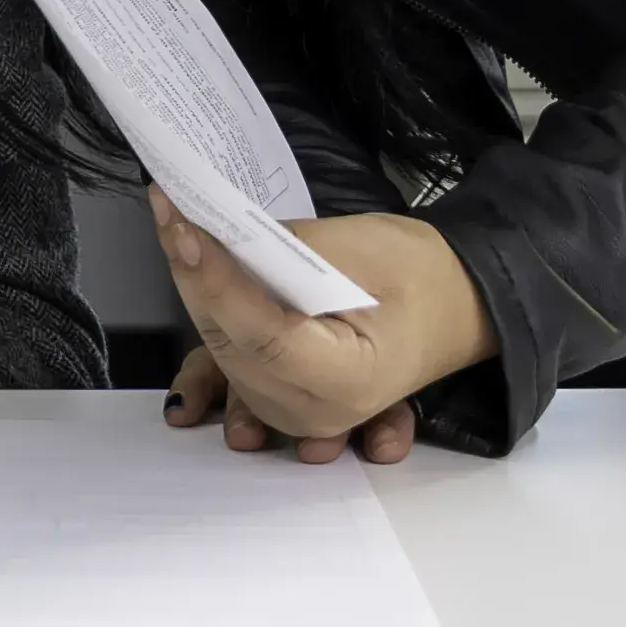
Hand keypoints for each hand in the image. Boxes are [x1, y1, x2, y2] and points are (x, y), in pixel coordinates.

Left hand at [150, 191, 487, 464]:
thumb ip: (288, 249)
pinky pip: (231, 373)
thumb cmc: (421, 277)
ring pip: (223, 358)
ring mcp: (299, 415)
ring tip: (178, 234)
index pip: (263, 334)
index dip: (216, 280)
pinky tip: (186, 292)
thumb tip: (218, 230)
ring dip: (198, 298)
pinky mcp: (285, 400)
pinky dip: (207, 337)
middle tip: (168, 211)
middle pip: (233, 346)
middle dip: (195, 276)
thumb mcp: (363, 247)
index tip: (183, 227)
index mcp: (348, 379)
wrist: (457, 308)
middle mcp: (317, 411)